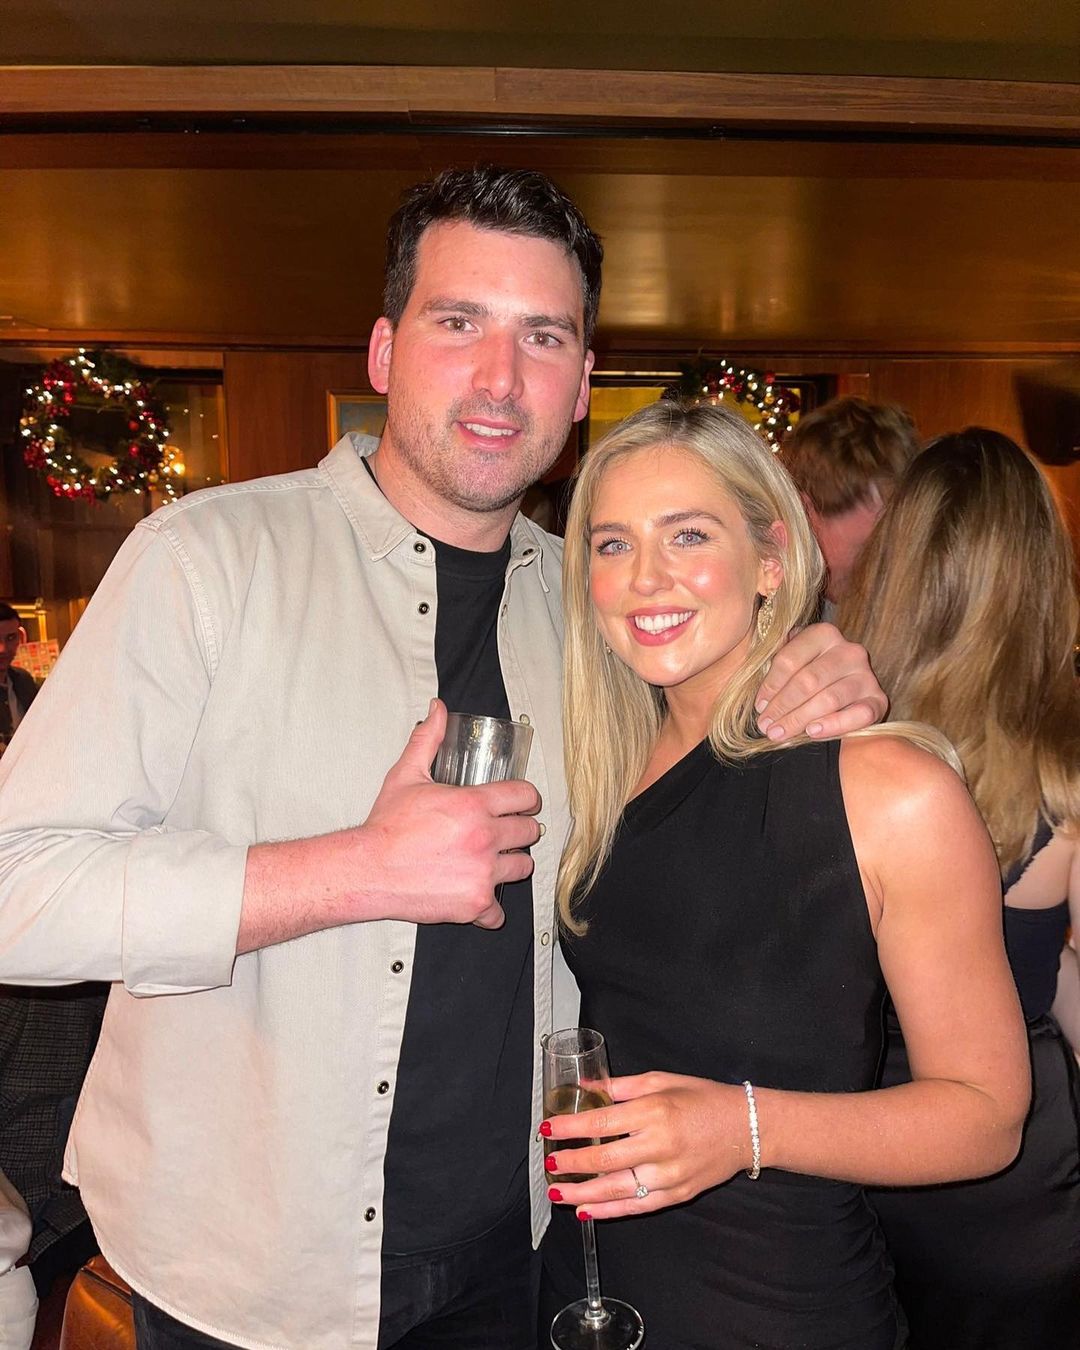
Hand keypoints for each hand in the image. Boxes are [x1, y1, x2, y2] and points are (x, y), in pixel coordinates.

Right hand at [360, 699, 540, 928]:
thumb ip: (427, 740)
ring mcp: (482, 873)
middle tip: (504, 833)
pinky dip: (490, 909)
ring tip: (491, 862)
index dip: (526, 799)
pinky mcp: (475, 904)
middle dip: (520, 831)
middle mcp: (484, 838)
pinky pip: (499, 911)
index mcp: (473, 805)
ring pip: (522, 868)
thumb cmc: (386, 826)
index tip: (521, 804)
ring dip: (510, 865)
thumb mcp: (407, 775)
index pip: (525, 796)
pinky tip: (477, 896)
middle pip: (530, 832)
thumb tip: (437, 710)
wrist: (366, 870)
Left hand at [541, 1071, 749, 1218]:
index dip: (570, 1128)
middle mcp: (660, 1145)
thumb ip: (621, 1087)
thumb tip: (586, 1088)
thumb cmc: (702, 1098)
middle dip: (571, 1163)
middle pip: (604, 1159)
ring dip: (582, 1193)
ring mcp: (668, 1174)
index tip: (547, 1129)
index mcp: (654, 1111)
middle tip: (549, 1163)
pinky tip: (586, 1211)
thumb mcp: (660, 1080)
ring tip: (557, 1192)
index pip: (600, 1122)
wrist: (744, 1127)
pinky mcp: (676, 1194)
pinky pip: (636, 1207)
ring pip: (616, 1189)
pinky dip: (608, 1211)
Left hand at [754, 623, 886, 740]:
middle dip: (782, 706)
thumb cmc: (813, 676)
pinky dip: (834, 724)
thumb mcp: (795, 662)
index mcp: (824, 634)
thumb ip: (779, 666)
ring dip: (799, 719)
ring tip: (779, 733)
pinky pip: (858, 714)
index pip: (790, 659)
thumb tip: (760, 690)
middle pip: (808, 681)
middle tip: (765, 726)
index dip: (771, 685)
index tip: (759, 706)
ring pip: (829, 699)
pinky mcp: (879, 700)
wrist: (851, 692)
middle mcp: (849, 651)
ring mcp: (867, 675)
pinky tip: (812, 731)